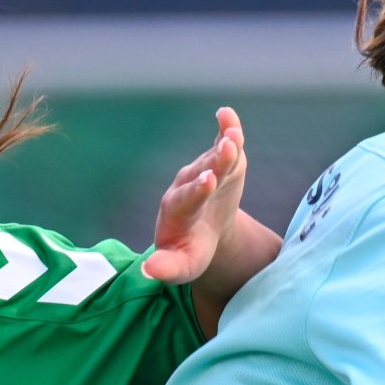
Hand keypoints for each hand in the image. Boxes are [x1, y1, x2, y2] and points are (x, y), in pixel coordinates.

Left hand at [142, 106, 247, 284]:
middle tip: (225, 152)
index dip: (197, 190)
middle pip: (202, 172)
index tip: (208, 182)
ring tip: (235, 135)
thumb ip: (168, 268)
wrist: (202, 232)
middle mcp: (187, 186)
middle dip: (214, 163)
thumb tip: (150, 271)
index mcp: (177, 212)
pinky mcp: (219, 161)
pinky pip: (221, 143)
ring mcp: (203, 170)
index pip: (187, 199)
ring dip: (225, 145)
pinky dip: (226, 129)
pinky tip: (227, 114)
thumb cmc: (190, 251)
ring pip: (214, 157)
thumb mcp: (182, 265)